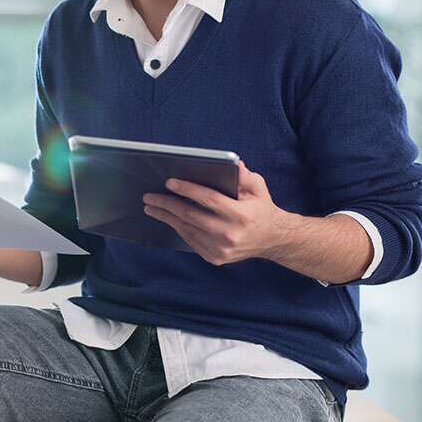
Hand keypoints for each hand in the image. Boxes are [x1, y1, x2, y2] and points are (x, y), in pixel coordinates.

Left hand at [141, 160, 292, 266]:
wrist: (272, 240)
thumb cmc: (261, 208)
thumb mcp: (259, 188)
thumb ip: (245, 176)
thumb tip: (233, 164)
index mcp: (241, 215)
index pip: (209, 200)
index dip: (188, 190)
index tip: (169, 182)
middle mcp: (230, 234)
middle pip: (191, 216)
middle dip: (167, 204)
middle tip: (149, 196)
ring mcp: (222, 249)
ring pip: (187, 230)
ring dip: (166, 217)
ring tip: (151, 207)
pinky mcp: (216, 258)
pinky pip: (190, 241)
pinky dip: (177, 228)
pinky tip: (167, 218)